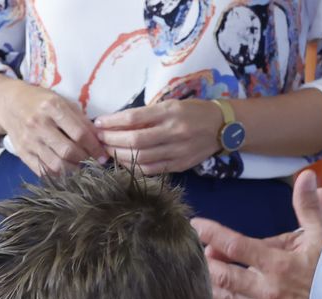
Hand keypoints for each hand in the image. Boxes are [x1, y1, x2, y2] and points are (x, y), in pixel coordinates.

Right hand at [0, 77, 105, 177]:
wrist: (9, 104)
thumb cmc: (41, 101)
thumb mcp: (62, 101)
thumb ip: (80, 119)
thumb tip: (98, 139)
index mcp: (52, 107)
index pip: (79, 133)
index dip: (94, 146)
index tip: (103, 154)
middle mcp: (39, 124)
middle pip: (68, 150)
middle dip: (85, 159)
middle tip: (94, 161)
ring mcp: (29, 141)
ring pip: (56, 164)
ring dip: (73, 169)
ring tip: (81, 167)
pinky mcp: (22, 153)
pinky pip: (42, 170)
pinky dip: (57, 174)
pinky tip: (66, 170)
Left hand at [96, 99, 224, 175]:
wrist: (223, 126)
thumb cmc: (193, 112)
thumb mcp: (171, 105)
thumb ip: (147, 115)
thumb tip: (115, 123)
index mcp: (171, 112)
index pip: (134, 118)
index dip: (112, 122)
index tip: (98, 123)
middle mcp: (175, 131)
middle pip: (134, 140)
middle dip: (111, 140)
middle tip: (99, 139)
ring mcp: (178, 150)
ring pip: (140, 157)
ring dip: (118, 155)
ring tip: (107, 150)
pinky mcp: (179, 165)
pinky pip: (150, 169)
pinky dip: (132, 166)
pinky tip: (123, 161)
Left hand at [192, 170, 321, 298]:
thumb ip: (307, 206)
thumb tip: (307, 176)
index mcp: (279, 263)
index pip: (236, 246)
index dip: (212, 234)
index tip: (195, 224)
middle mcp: (268, 289)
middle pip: (222, 277)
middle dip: (205, 265)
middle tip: (194, 253)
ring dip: (205, 290)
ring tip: (193, 277)